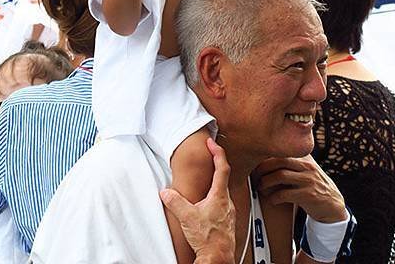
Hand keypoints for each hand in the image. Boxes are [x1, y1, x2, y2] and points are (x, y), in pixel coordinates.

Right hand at [160, 138, 235, 263]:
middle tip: (210, 155)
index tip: (212, 142)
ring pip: (223, 191)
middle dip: (216, 164)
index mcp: (220, 195)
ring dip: (215, 183)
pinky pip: (222, 204)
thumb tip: (166, 192)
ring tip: (206, 181)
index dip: (217, 152)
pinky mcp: (227, 221)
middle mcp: (227, 202)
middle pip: (224, 177)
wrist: (218, 258)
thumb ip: (175, 202)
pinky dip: (215, 198)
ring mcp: (228, 212)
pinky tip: (206, 205)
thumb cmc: (208, 239)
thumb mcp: (187, 217)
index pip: (222, 167)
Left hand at [255, 155, 346, 223]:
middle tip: (255, 176)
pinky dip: (274, 198)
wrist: (332, 203)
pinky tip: (272, 200)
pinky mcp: (309, 195)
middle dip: (262, 168)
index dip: (264, 156)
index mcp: (304, 156)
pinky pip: (285, 194)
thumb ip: (291, 160)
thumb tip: (263, 156)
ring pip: (280, 175)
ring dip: (266, 182)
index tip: (254, 163)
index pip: (280, 150)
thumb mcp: (306, 167)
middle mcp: (307, 165)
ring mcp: (308, 179)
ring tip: (260, 187)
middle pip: (279, 160)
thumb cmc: (312, 184)